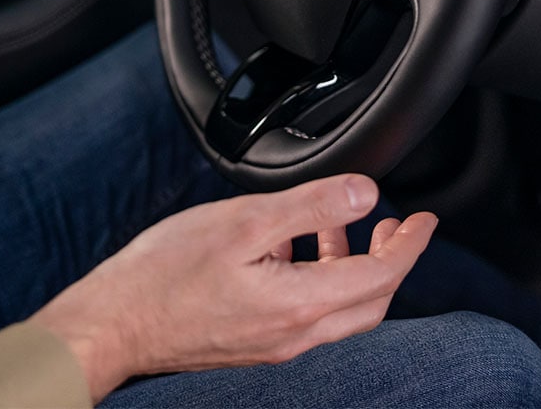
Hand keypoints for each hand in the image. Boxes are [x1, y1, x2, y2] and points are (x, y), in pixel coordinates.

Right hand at [31, 175, 437, 402]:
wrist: (115, 324)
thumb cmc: (167, 273)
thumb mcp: (245, 222)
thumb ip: (311, 207)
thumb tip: (365, 194)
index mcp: (301, 304)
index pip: (382, 277)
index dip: (410, 244)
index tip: (425, 220)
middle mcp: (296, 336)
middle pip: (371, 302)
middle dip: (392, 260)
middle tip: (397, 226)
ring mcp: (276, 346)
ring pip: (341, 310)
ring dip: (355, 268)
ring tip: (346, 229)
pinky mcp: (255, 345)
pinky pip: (309, 314)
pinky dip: (321, 279)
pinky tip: (294, 248)